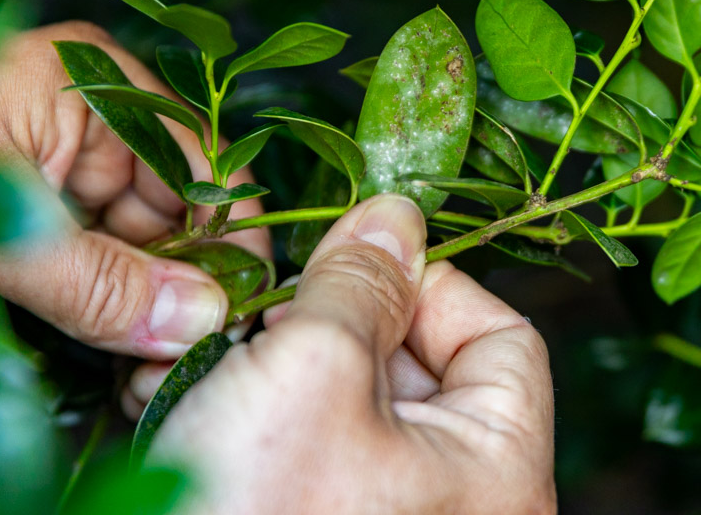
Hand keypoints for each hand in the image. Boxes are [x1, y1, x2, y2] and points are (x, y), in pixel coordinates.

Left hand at [0, 21, 269, 359]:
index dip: (228, 230)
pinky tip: (119, 346)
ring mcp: (50, 163)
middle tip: (193, 351)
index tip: (244, 303)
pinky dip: (105, 305)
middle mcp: (79, 115)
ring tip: (154, 359)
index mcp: (85, 82)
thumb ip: (98, 283)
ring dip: (145, 300)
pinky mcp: (24, 212)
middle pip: (171, 201)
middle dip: (182, 276)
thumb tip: (198, 321)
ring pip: (133, 238)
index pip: (198, 155)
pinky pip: (91, 258)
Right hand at [150, 194, 556, 513]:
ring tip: (218, 361)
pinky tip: (197, 404)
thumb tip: (395, 215)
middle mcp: (461, 506)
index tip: (352, 262)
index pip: (503, 338)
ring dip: (285, 365)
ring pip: (355, 406)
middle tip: (268, 317)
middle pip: (424, 369)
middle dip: (338, 325)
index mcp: (498, 473)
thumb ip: (360, 281)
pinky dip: (264, 414)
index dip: (428, 284)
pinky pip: (314, 451)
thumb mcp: (313, 369)